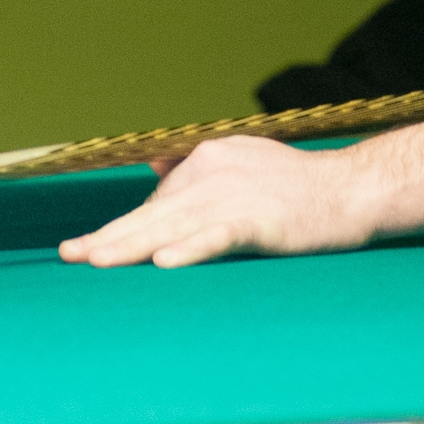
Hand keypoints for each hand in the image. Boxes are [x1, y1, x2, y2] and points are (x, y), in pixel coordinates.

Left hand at [58, 136, 376, 267]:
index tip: (88, 248)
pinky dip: (189, 249)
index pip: (156, 204)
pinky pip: (216, 236)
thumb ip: (196, 167)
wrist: (351, 189)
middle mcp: (212, 171)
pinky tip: (164, 263)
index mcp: (206, 159)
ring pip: (172, 225)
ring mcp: (234, 194)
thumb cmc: (297, 186)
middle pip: (152, 213)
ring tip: (97, 261)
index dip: (121, 230)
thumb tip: (153, 168)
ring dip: (132, 246)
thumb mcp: (242, 163)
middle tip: (71, 255)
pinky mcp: (258, 218)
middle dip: (109, 236)